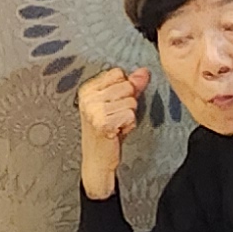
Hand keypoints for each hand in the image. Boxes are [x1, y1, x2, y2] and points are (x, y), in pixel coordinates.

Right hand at [76, 67, 147, 195]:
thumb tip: (144, 72)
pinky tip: (118, 131)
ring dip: (129, 115)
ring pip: (131, 101)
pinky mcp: (102, 123)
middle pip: (126, 86)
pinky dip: (129, 124)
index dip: (124, 88)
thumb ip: (132, 86)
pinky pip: (130, 114)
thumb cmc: (106, 131)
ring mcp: (94, 110)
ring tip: (117, 123)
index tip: (115, 103)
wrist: (97, 159)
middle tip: (116, 116)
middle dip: (128, 102)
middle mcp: (88, 98)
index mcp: (88, 89)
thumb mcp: (118, 104)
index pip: (118, 73)